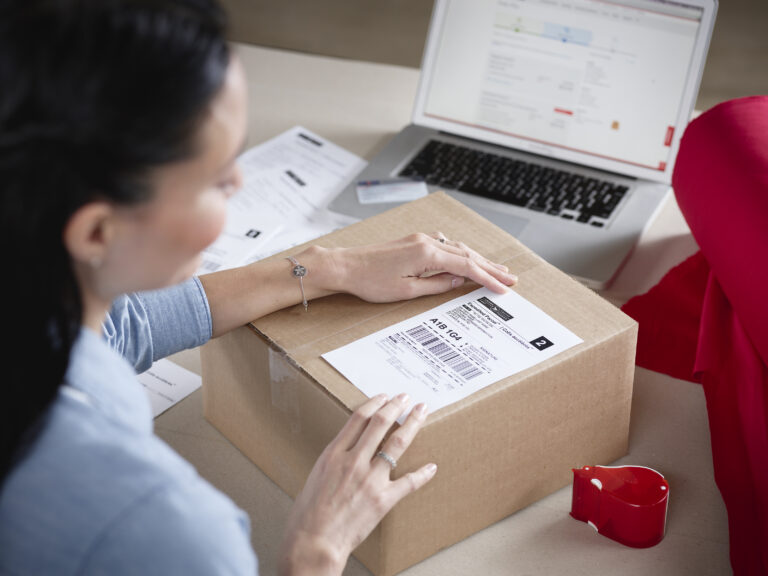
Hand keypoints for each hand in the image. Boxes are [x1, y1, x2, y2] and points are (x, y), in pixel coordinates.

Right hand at [278, 394, 435, 575]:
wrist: (314, 542)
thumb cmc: (308, 514)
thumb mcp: (315, 476)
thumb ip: (334, 461)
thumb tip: (348, 451)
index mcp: (334, 454)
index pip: (358, 419)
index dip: (373, 404)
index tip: (383, 397)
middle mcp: (354, 461)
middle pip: (379, 424)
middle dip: (395, 407)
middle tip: (404, 398)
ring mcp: (370, 479)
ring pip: (397, 443)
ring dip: (412, 424)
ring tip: (420, 412)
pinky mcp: (383, 499)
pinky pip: (409, 482)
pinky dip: (423, 474)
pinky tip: (431, 466)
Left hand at [324, 231, 516, 302]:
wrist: (345, 266)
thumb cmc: (370, 281)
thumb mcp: (406, 291)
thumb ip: (437, 285)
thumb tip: (459, 281)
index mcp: (427, 254)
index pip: (466, 267)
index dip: (488, 278)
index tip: (504, 287)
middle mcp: (426, 242)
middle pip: (467, 254)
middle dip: (490, 267)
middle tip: (511, 278)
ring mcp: (419, 239)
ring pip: (457, 248)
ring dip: (477, 260)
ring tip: (495, 270)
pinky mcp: (413, 241)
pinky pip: (445, 246)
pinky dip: (460, 254)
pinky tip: (465, 260)